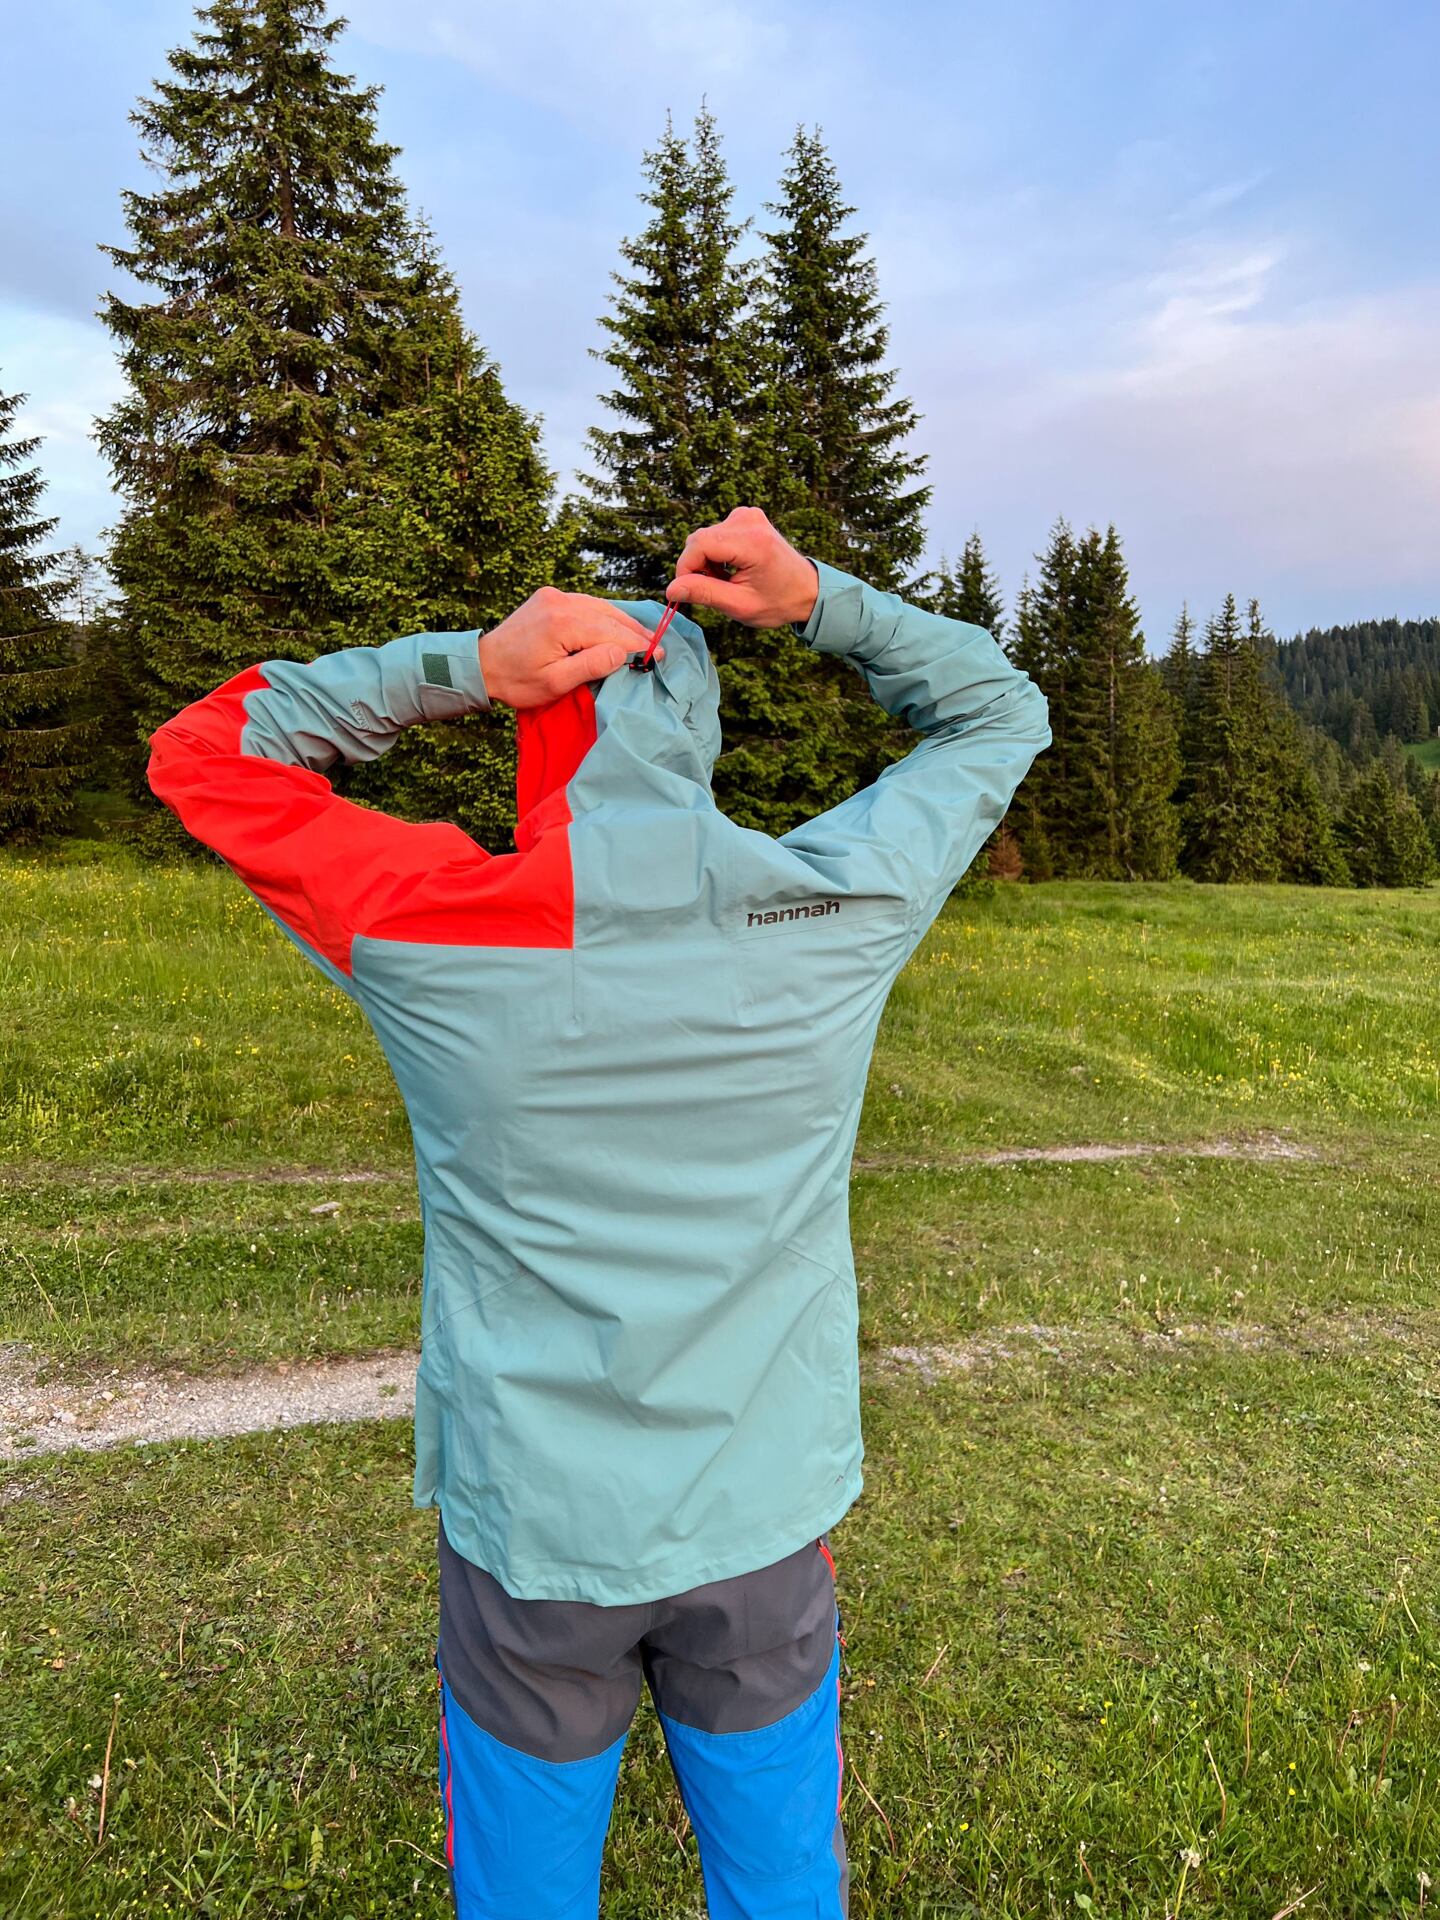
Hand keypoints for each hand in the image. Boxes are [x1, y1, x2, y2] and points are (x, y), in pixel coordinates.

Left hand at [479, 588, 654, 708]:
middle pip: (609, 615)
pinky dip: (605, 616)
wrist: (482, 665)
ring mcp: (554, 595)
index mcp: (562, 621)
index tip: (658, 657)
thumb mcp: (555, 682)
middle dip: (635, 632)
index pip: (611, 632)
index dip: (637, 645)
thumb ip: (591, 666)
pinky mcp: (550, 596)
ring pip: (601, 607)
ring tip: (645, 638)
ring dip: (623, 623)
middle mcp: (560, 601)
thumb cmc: (517, 681)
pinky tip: (619, 626)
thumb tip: (622, 651)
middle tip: (659, 648)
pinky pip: (587, 604)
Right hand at [667, 507, 818, 629]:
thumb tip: (671, 589)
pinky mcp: (746, 516)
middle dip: (698, 567)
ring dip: (707, 561)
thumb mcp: (740, 605)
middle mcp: (749, 520)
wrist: (806, 590)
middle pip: (699, 539)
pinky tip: (732, 568)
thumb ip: (704, 593)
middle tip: (717, 589)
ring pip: (705, 537)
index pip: (699, 544)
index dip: (686, 568)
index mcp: (752, 541)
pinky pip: (715, 534)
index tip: (688, 591)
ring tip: (728, 580)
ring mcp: (748, 514)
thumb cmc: (778, 602)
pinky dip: (716, 553)